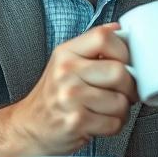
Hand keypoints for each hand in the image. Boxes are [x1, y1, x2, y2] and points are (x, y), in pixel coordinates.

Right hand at [0, 23, 136, 156]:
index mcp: (66, 53)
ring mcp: (70, 98)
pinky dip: (114, 125)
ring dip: (122, 110)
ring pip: (121, 101)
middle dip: (129, 86)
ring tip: (107, 109)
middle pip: (119, 72)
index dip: (124, 51)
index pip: (104, 37)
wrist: (29, 127)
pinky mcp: (76, 122)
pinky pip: (114, 123)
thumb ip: (92, 45)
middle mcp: (66, 72)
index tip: (126, 63)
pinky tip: (101, 121)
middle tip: (122, 92)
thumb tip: (119, 29)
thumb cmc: (53, 95)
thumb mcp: (66, 62)